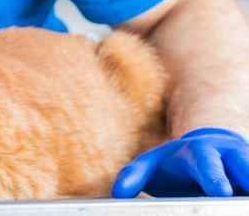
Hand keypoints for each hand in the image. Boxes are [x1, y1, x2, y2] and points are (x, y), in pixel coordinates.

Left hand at [112, 127, 248, 196]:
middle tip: (243, 202)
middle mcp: (229, 155)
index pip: (208, 163)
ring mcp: (246, 163)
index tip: (220, 192)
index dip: (214, 177)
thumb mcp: (151, 164)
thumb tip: (118, 193)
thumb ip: (134, 175)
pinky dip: (248, 198)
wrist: (204, 149)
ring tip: (244, 204)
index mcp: (200, 151)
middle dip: (246, 179)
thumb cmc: (172, 162)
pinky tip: (243, 206)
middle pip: (244, 166)